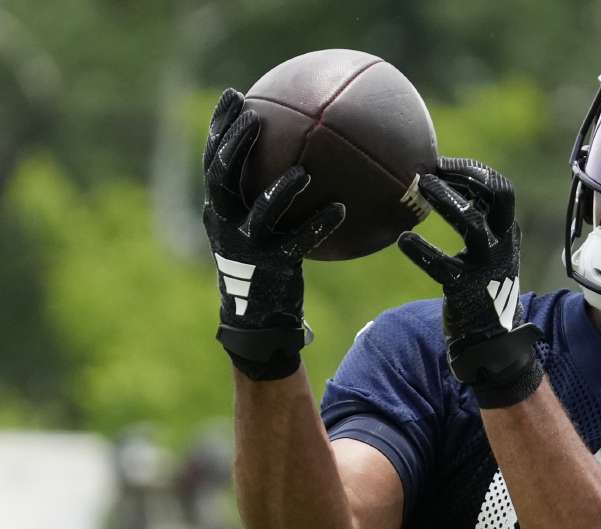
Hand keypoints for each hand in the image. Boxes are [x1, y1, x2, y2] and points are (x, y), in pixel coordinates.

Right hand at [202, 88, 345, 379]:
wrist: (257, 315)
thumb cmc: (264, 260)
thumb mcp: (258, 224)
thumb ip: (267, 190)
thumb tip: (303, 150)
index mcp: (220, 206)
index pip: (212, 158)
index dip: (220, 127)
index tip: (235, 94)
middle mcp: (226, 222)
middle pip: (222, 177)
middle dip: (235, 145)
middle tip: (255, 116)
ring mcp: (247, 245)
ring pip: (258, 213)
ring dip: (280, 191)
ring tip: (302, 171)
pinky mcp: (272, 266)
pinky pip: (298, 242)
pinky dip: (318, 225)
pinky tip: (340, 209)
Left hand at [397, 157, 542, 407]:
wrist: (491, 340)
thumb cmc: (481, 288)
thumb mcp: (487, 251)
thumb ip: (475, 221)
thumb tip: (441, 184)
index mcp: (507, 232)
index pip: (500, 189)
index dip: (473, 171)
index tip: (443, 164)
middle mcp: (502, 244)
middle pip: (497, 196)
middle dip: (468, 176)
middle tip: (432, 170)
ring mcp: (487, 266)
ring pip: (474, 223)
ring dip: (447, 201)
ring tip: (420, 186)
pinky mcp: (466, 289)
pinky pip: (443, 266)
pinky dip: (422, 251)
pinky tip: (404, 240)